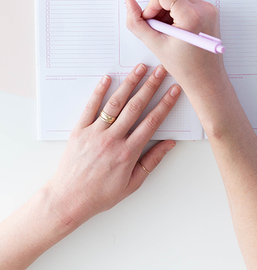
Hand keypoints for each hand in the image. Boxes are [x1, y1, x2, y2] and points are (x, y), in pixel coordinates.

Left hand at [46, 64, 179, 228]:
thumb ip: (152, 161)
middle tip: (161, 70)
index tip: (174, 90)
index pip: (152, 122)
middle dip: (151, 86)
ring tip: (140, 68)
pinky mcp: (79, 130)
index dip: (165, 104)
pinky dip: (99, 91)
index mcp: (128, 153)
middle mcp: (112, 140)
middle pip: (136, 107)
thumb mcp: (132, 184)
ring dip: (130, 83)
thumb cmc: (101, 195)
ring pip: (115, 103)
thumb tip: (170, 143)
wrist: (68, 200)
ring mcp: (95, 133)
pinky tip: (107, 78)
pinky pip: (91, 107)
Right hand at [125, 0, 227, 97]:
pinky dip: (177, 14)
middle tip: (161, 32)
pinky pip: (186, 3)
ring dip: (167, 13)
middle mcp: (204, 8)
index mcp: (192, 15)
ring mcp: (209, 9)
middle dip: (159, 11)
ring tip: (170, 34)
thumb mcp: (155, 45)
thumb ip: (137, 23)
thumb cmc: (186, 68)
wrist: (207, 80)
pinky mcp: (209, 12)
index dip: (151, 6)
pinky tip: (177, 32)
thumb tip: (129, 3)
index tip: (153, 23)